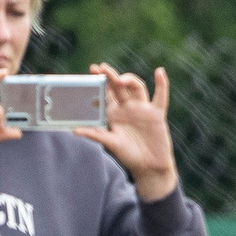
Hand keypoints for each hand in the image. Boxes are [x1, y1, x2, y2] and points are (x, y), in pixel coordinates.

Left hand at [78, 62, 177, 200]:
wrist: (149, 167)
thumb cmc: (128, 155)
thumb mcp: (110, 143)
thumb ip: (95, 135)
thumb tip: (74, 130)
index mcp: (114, 113)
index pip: (106, 93)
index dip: (100, 81)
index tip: (92, 70)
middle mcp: (127, 107)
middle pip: (119, 86)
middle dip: (111, 76)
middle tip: (102, 68)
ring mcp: (142, 109)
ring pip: (136, 88)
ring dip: (129, 80)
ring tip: (121, 79)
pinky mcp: (156, 114)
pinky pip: (160, 97)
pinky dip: (162, 84)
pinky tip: (159, 72)